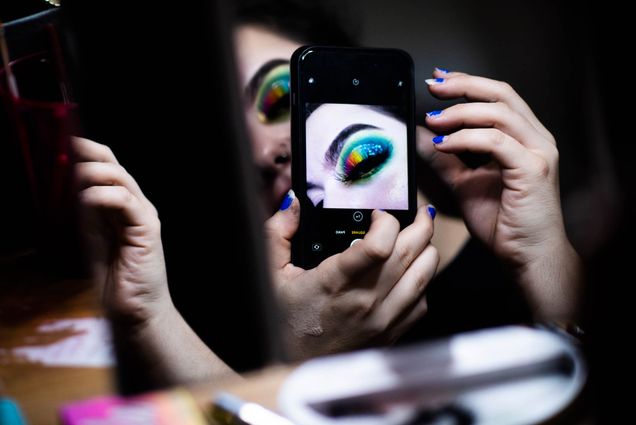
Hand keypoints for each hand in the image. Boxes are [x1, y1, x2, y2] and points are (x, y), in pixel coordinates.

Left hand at [72, 137, 170, 324]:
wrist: (136, 310)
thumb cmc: (115, 279)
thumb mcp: (92, 238)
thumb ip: (85, 211)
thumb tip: (69, 184)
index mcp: (122, 206)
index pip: (109, 168)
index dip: (88, 151)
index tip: (64, 140)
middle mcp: (136, 205)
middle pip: (116, 165)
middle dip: (90, 153)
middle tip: (67, 146)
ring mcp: (144, 216)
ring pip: (122, 179)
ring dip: (95, 172)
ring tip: (76, 173)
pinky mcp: (147, 230)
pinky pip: (126, 202)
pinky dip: (104, 196)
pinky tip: (87, 199)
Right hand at [265, 191, 438, 359]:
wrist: (295, 369)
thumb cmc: (284, 321)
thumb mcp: (271, 274)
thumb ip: (278, 233)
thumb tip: (294, 202)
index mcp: (335, 282)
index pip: (378, 245)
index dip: (386, 220)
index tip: (378, 213)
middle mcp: (365, 301)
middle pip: (410, 254)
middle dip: (420, 225)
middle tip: (417, 212)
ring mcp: (382, 319)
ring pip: (424, 276)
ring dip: (427, 250)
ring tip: (421, 236)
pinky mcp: (391, 333)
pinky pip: (421, 302)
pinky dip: (422, 282)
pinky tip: (410, 272)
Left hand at [419, 70, 581, 320]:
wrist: (527, 257)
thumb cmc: (503, 223)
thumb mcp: (465, 184)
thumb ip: (446, 159)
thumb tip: (421, 136)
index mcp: (523, 138)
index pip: (497, 97)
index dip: (467, 83)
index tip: (438, 80)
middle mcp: (536, 139)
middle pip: (501, 94)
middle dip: (463, 86)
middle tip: (433, 86)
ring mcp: (538, 152)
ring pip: (498, 113)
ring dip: (460, 112)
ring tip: (432, 120)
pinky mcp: (533, 169)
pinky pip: (495, 142)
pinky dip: (464, 139)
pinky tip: (442, 143)